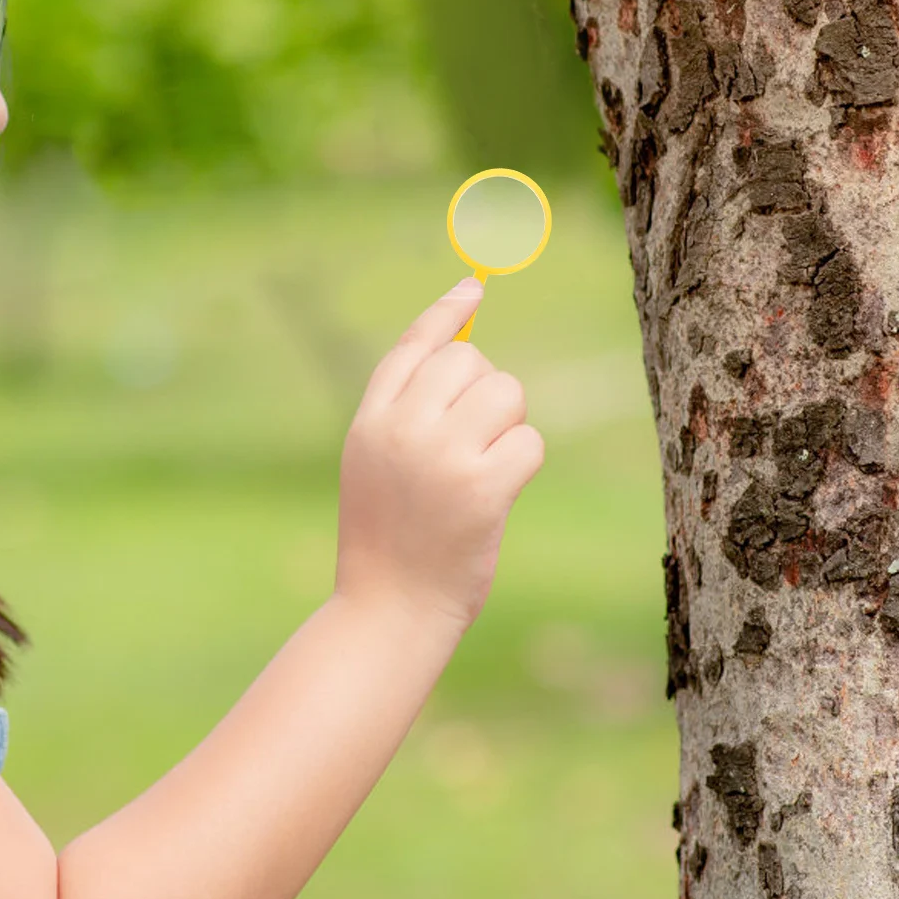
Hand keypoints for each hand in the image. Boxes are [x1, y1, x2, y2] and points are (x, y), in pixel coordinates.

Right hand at [333, 277, 544, 634]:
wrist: (388, 611)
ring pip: (507, 393)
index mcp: (370, 420)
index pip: (414, 346)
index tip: (473, 287)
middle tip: (477, 440)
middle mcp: (402, 428)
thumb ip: (405, 412)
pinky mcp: (481, 488)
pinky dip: (524, 463)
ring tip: (484, 468)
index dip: (446, 314)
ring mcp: (441, 456)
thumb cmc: (389, 540)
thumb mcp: (373, 465)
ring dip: (510, 425)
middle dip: (488, 392)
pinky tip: (499, 494)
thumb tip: (465, 354)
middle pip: (470, 362)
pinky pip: (528, 440)